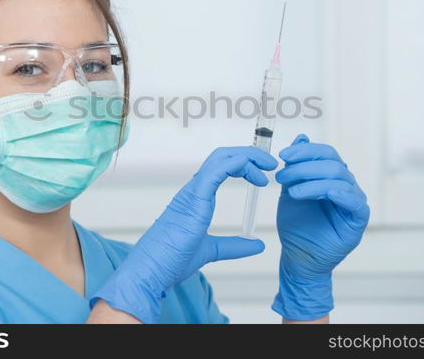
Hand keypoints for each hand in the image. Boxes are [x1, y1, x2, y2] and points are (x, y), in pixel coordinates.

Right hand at [90, 146, 277, 323]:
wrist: (152, 270)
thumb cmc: (171, 260)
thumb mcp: (211, 250)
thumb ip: (233, 246)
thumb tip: (256, 244)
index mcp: (197, 197)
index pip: (222, 167)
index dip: (244, 165)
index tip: (263, 178)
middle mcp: (194, 188)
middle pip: (223, 156)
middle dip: (249, 155)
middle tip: (271, 166)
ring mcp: (193, 191)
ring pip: (221, 158)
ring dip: (247, 157)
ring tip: (267, 167)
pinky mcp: (194, 197)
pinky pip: (216, 171)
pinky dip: (236, 164)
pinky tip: (251, 169)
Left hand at [271, 134, 369, 320]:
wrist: (298, 256)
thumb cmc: (296, 224)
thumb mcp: (290, 190)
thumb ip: (296, 166)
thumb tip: (300, 138)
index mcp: (329, 175)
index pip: (324, 153)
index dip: (305, 151)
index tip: (283, 155)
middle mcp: (344, 184)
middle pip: (332, 164)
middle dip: (304, 167)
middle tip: (282, 177)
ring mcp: (353, 201)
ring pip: (340, 179)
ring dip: (313, 182)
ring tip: (293, 192)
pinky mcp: (358, 219)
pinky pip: (355, 202)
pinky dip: (341, 194)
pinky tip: (328, 193)